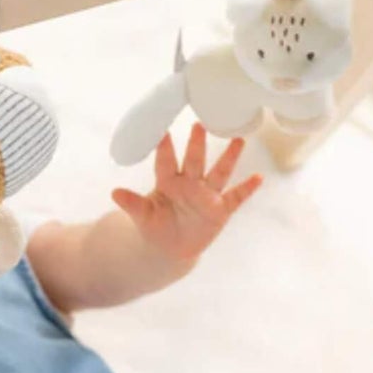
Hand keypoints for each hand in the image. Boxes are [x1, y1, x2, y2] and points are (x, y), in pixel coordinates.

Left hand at [110, 125, 262, 266]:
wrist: (171, 248)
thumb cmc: (156, 226)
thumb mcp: (143, 217)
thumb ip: (132, 204)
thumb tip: (114, 193)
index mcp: (168, 182)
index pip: (166, 161)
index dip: (164, 147)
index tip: (162, 129)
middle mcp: (190, 183)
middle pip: (195, 160)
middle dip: (197, 144)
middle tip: (200, 123)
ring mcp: (207, 195)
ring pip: (219, 172)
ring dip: (229, 157)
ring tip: (239, 140)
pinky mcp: (221, 210)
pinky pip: (236, 197)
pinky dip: (247, 188)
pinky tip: (258, 177)